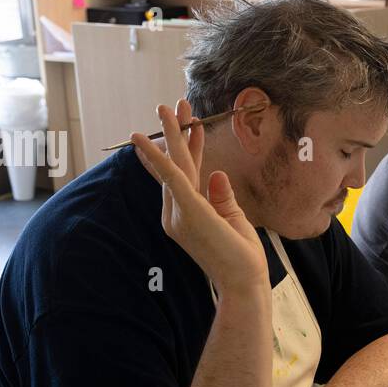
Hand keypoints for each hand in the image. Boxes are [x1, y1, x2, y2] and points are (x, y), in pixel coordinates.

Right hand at [131, 101, 267, 297]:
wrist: (244, 282)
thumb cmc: (240, 256)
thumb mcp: (232, 219)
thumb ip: (221, 197)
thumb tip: (217, 173)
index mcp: (187, 212)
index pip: (186, 173)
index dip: (189, 147)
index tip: (193, 123)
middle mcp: (176, 212)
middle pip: (175, 165)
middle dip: (174, 132)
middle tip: (172, 104)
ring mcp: (179, 212)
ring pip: (173, 165)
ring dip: (169, 134)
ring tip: (165, 106)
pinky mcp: (187, 211)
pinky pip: (170, 178)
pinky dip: (157, 158)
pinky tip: (144, 140)